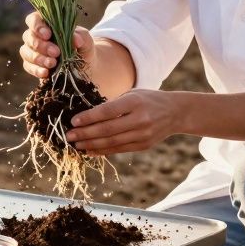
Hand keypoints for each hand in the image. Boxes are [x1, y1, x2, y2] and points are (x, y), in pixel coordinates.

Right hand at [19, 11, 94, 79]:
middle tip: (56, 52)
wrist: (86, 67)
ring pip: (26, 52)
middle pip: (28, 37)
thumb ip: (82, 36)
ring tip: (53, 63)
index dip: (37, 26)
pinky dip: (36, 70)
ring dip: (38, 58)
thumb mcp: (87, 40)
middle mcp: (37, 36)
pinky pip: (28, 66)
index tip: (48, 34)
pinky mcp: (33, 66)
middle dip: (41, 45)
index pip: (34, 19)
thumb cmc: (84, 48)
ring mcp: (33, 51)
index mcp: (47, 24)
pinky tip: (46, 73)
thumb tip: (75, 39)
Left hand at [64, 89, 180, 155]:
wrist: (175, 112)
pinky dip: (103, 151)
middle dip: (85, 133)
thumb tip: (87, 115)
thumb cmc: (148, 99)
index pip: (107, 111)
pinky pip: (119, 149)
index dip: (89, 117)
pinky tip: (90, 150)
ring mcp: (143, 134)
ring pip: (111, 142)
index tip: (74, 120)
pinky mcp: (143, 145)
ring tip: (77, 144)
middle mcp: (140, 119)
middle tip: (69, 135)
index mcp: (135, 102)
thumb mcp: (133, 94)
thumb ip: (113, 104)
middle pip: (107, 129)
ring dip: (91, 144)